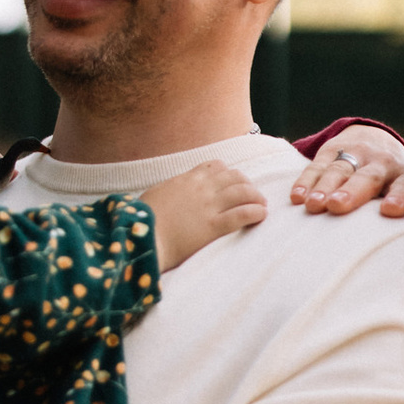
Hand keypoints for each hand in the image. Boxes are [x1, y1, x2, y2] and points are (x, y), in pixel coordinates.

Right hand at [142, 158, 266, 270]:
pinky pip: (241, 214)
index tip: (233, 183)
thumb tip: (172, 193)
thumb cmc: (143, 219)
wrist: (141, 236)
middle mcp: (201, 188)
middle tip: (253, 195)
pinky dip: (255, 212)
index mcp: (187, 179)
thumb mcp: (156, 194)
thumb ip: (171, 191)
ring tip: (262, 205)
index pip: (215, 166)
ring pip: (242, 192)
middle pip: (234, 177)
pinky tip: (261, 215)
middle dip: (247, 184)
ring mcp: (208, 206)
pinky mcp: (213, 226)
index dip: (228, 174)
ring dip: (256, 197)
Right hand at [290, 125, 403, 217]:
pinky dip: (306, 181)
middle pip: (368, 177)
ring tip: (312, 205)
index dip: (400, 199)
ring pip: (340, 169)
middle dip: (352, 191)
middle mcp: (383, 165)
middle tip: (338, 206)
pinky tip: (296, 197)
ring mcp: (357, 155)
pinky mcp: (332, 149)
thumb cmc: (397, 189)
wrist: (377, 142)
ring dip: (324, 187)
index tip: (390, 211)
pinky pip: (317, 165)